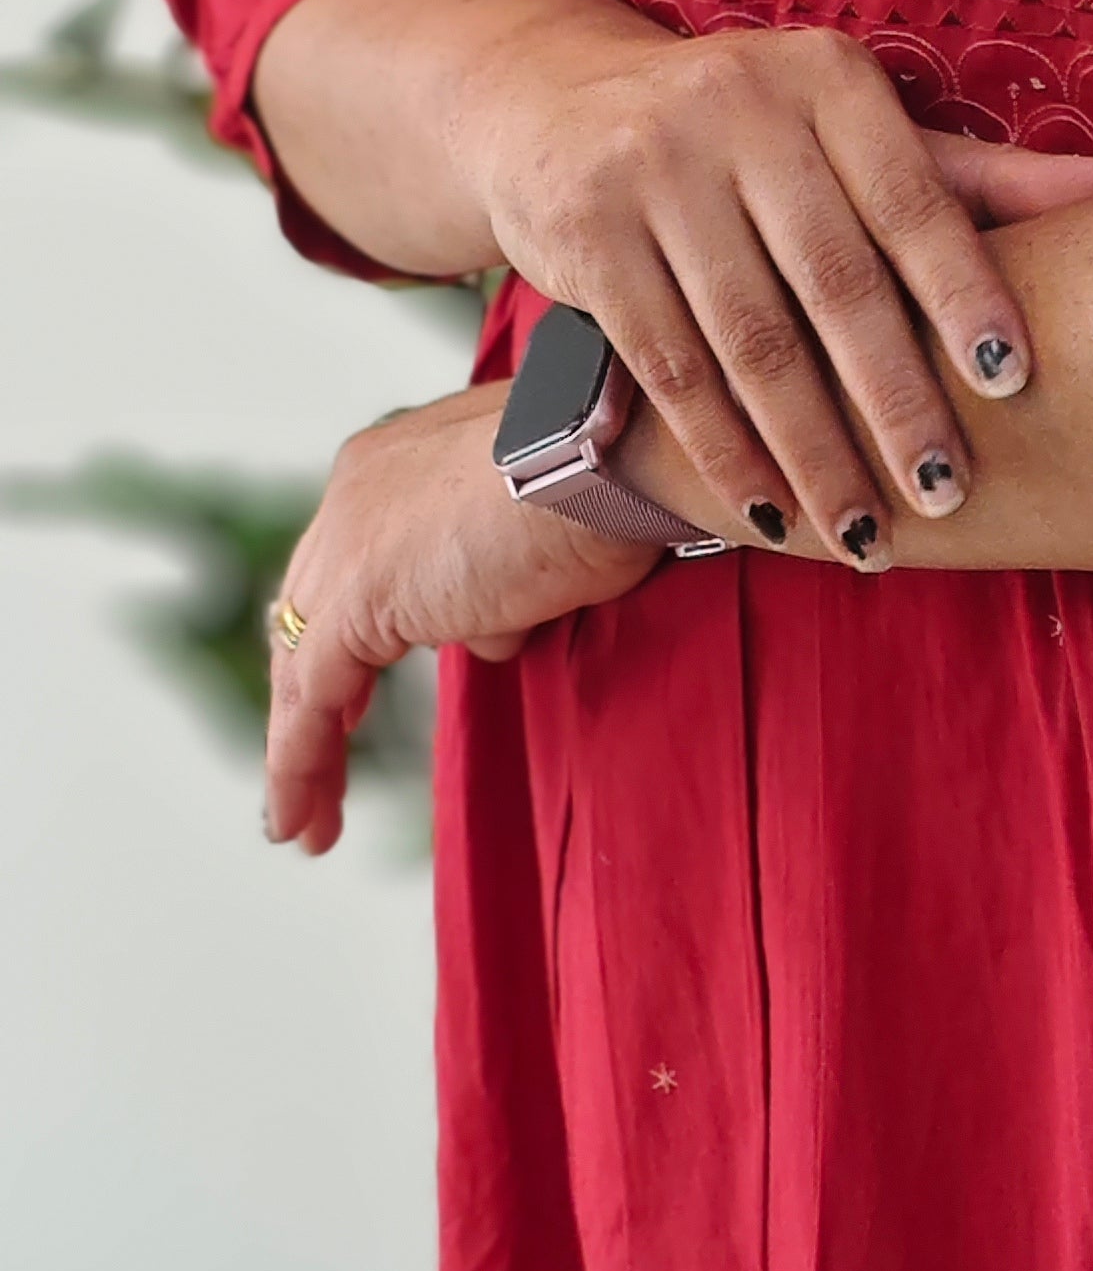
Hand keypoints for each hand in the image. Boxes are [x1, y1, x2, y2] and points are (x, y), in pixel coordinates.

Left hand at [264, 386, 651, 856]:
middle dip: (310, 696)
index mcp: (399, 463)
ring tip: (303, 821)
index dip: (346, 635)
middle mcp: (357, 494)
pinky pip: (313, 699)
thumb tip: (498, 622)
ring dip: (303, 750)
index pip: (351, 561)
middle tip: (311, 765)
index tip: (352, 695)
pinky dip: (301, 763)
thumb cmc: (613, 471)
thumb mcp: (550, 522)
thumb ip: (507, 572)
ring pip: (304, 665)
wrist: (609, 449)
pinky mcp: (360, 600)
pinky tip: (302, 820)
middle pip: (309, 614)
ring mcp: (352, 543)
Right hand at [452, 11, 1092, 562]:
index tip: (1012, 382)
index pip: (913, 199)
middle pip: (834, 283)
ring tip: (867, 538)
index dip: (965, 293)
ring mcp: (651, 170)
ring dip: (812, 454)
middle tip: (948, 494)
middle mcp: (738, 107)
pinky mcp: (584, 235)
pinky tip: (770, 517)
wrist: (554, 101)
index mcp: (828, 78)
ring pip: (750, 340)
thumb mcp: (852, 132)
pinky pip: (668, 367)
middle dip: (895, 402)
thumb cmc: (748, 134)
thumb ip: (978, 179)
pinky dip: (724, 454)